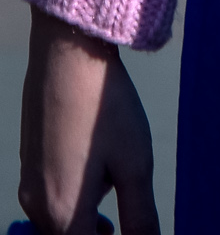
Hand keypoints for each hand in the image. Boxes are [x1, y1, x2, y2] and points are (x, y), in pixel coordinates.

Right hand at [18, 6, 160, 234]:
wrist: (68, 53)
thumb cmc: (104, 106)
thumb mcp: (135, 164)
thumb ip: (140, 216)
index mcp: (63, 213)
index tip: (127, 228)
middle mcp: (38, 204)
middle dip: (97, 234)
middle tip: (121, 223)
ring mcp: (28, 181)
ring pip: (58, 219)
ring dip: (84, 217)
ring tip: (112, 192)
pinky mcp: (27, 160)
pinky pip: (50, 195)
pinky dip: (72, 196)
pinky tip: (95, 165)